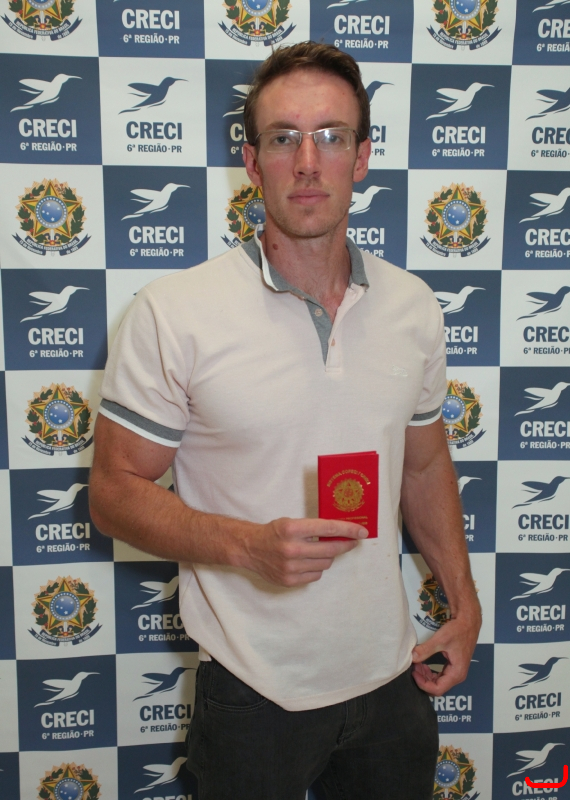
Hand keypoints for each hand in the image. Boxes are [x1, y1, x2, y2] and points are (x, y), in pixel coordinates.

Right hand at [241, 517, 367, 586]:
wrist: (250, 548)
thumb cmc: (274, 532)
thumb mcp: (292, 522)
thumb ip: (314, 528)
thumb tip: (342, 532)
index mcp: (292, 528)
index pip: (328, 528)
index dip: (349, 529)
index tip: (362, 531)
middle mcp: (292, 548)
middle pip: (331, 549)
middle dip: (345, 544)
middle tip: (352, 541)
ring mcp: (290, 567)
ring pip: (325, 563)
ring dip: (328, 556)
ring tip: (320, 551)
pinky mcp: (289, 580)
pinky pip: (316, 575)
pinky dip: (317, 568)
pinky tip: (309, 561)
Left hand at [410, 610, 480, 695]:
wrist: (468, 622)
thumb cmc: (458, 630)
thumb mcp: (440, 639)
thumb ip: (425, 650)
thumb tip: (412, 658)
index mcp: (457, 673)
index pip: (437, 689)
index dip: (423, 684)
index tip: (414, 673)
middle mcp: (458, 676)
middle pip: (437, 687)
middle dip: (423, 679)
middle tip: (414, 667)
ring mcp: (456, 671)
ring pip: (438, 682)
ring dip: (426, 676)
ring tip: (417, 664)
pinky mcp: (453, 666)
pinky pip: (440, 675)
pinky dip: (430, 672)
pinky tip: (423, 664)